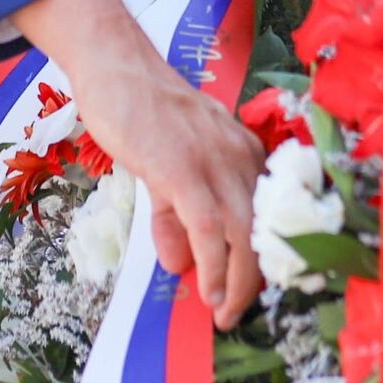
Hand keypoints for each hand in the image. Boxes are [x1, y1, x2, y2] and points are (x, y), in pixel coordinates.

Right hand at [11, 0, 264, 328]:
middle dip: (253, 281)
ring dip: (236, 282)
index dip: (262, 258)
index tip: (249, 291)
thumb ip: (175, 217)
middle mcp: (241, 156)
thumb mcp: (165, 170)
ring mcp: (215, 160)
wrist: (116, 68)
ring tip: (223, 312)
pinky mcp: (184, 167)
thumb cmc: (140, 113)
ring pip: (242, 233)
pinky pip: (209, 227)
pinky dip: (212, 265)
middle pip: (263, 230)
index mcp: (244, 154)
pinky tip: (206, 290)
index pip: (267, 215)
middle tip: (235, 314)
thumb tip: (182, 265)